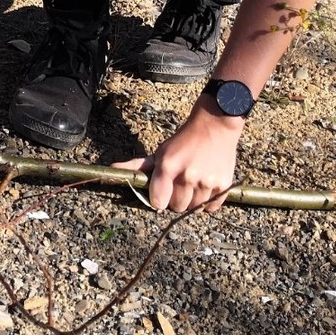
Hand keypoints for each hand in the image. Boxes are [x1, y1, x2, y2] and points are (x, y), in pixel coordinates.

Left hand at [113, 99, 243, 212]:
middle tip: (179, 184)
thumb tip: (112, 169)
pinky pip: (210, 208)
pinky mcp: (223, 186)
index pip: (158, 202)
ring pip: (194, 208)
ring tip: (193, 182)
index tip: (161, 193)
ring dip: (192, 200)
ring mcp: (207, 182)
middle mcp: (187, 176)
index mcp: (168, 167)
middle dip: (175, 199)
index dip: (158, 199)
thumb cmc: (183, 141)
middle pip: (176, 207)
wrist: (215, 126)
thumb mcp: (160, 151)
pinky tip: (205, 186)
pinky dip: (207, 202)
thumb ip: (138, 166)